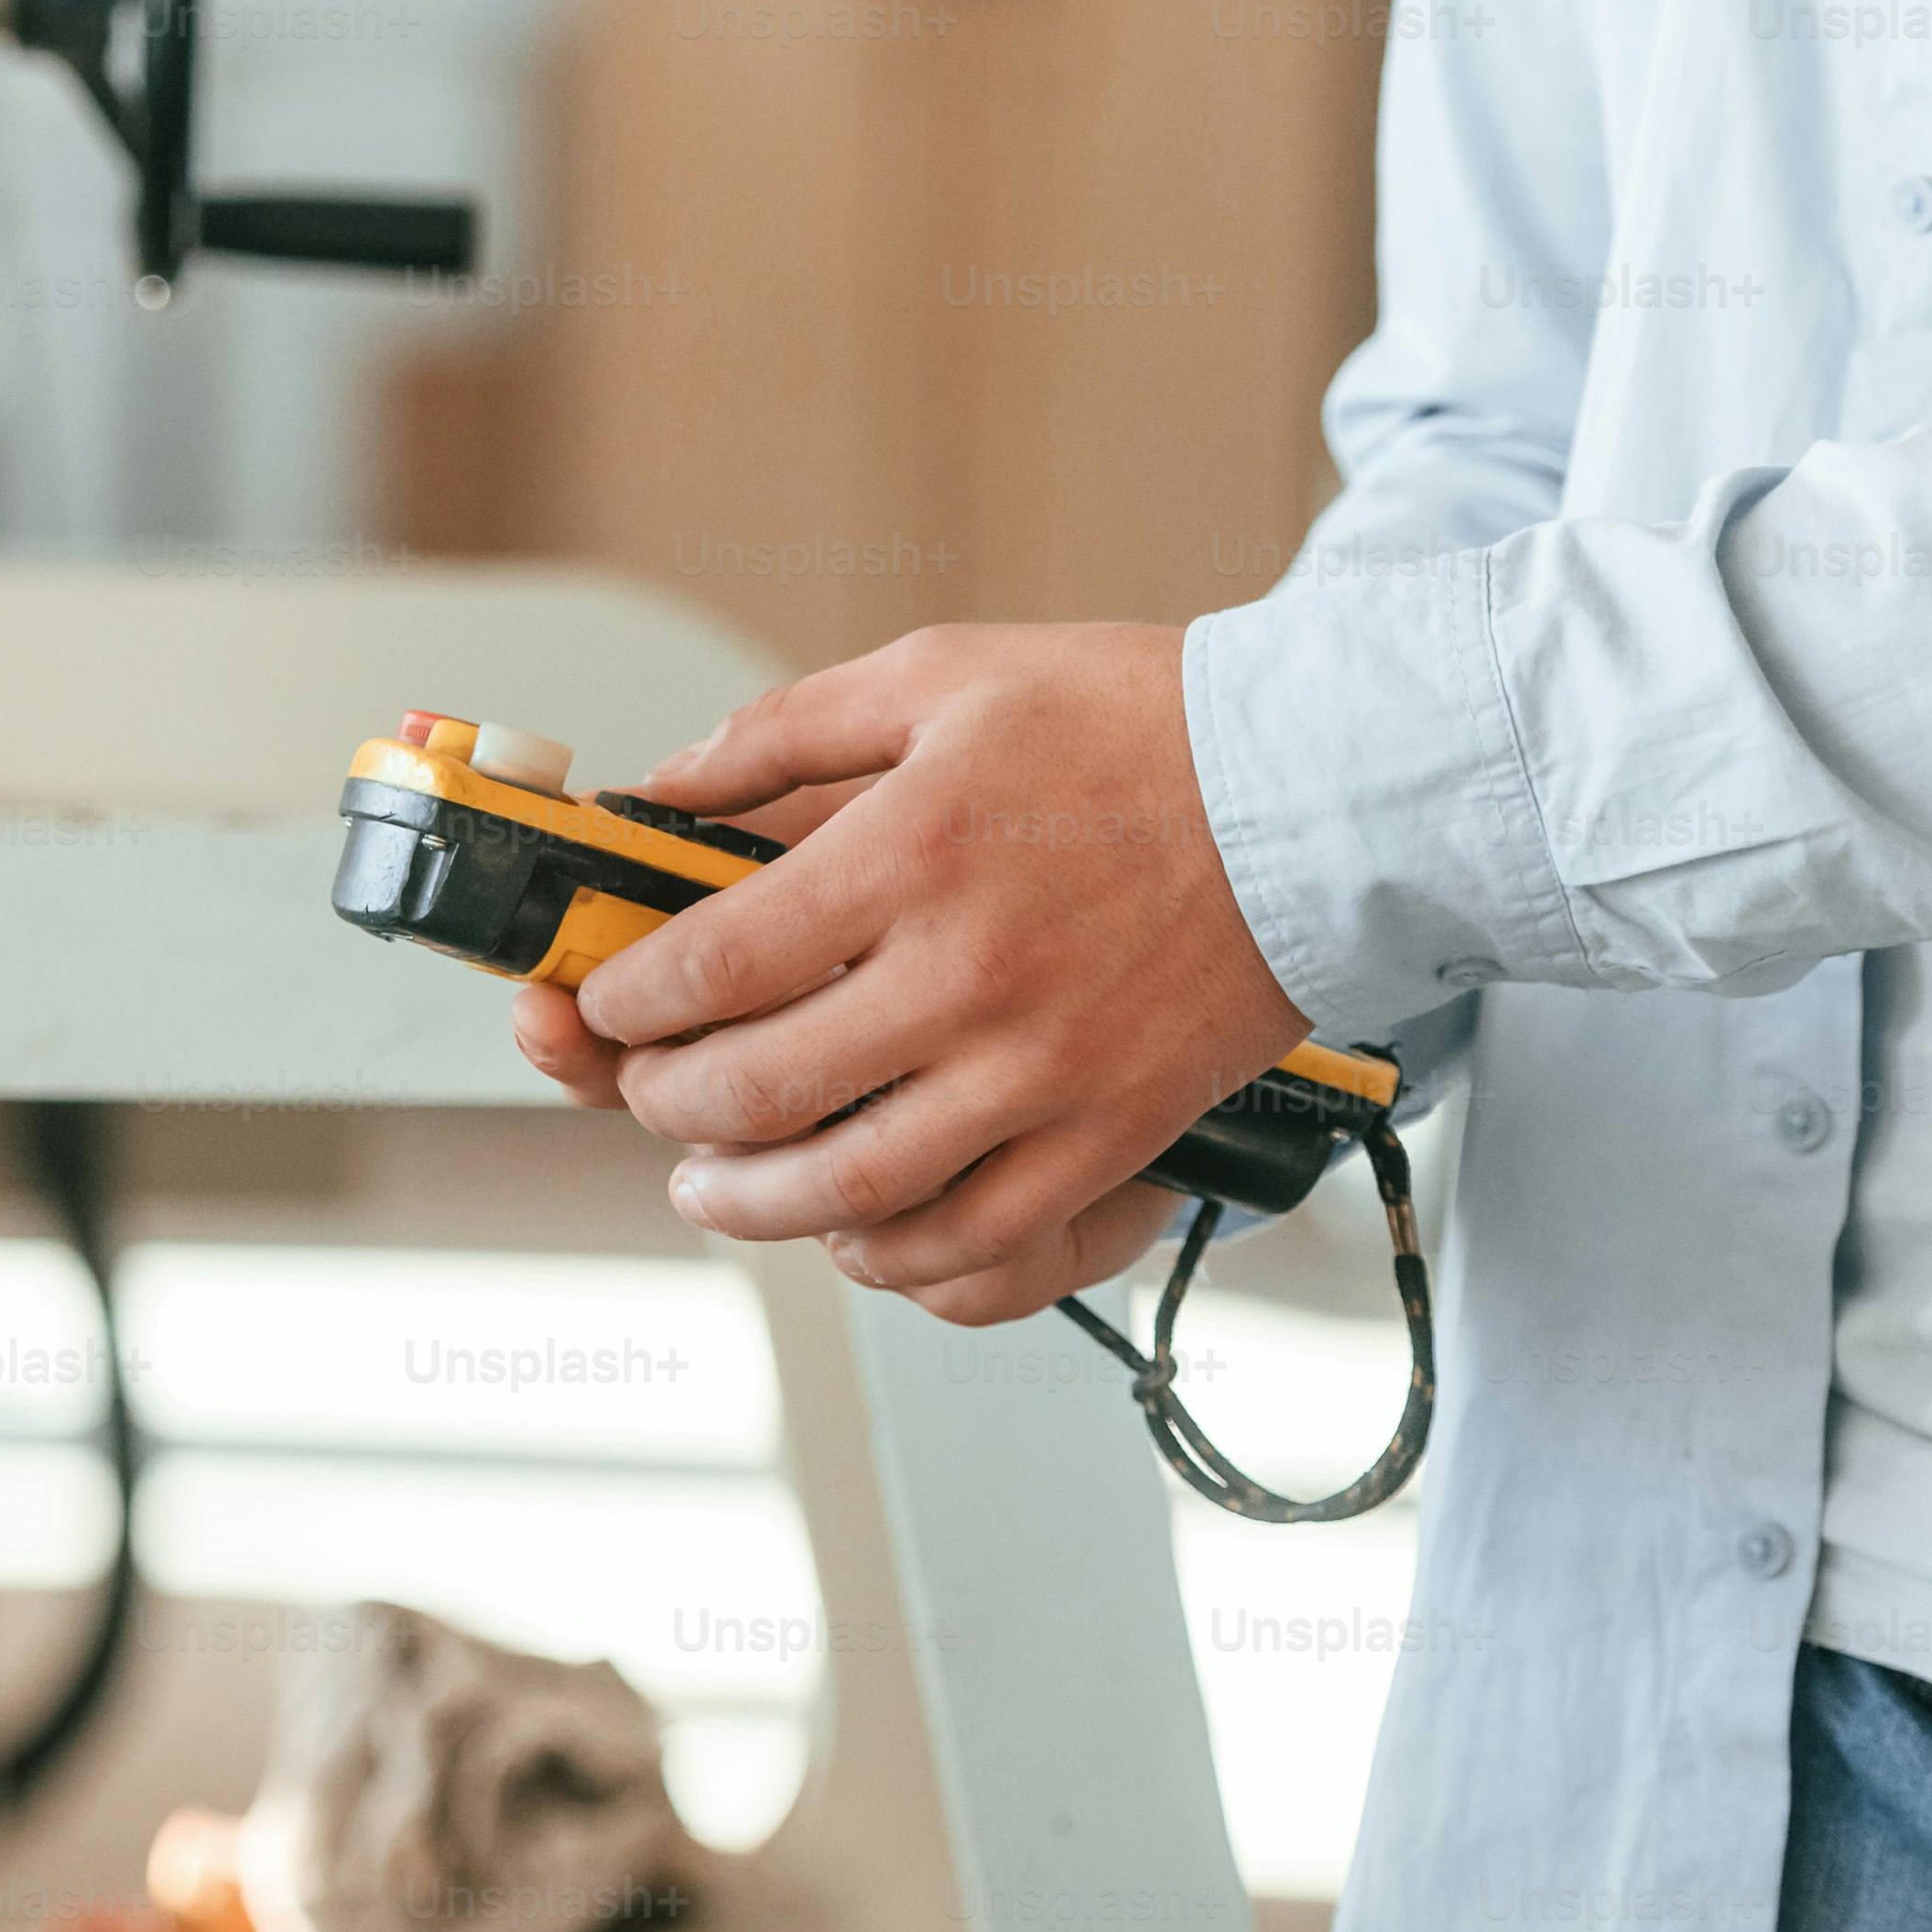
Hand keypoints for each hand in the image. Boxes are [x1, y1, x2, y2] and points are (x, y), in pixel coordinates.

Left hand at [507, 624, 1307, 1324]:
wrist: (1325, 787)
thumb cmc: (1136, 718)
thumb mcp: (943, 673)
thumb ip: (785, 730)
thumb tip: (662, 790)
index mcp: (910, 852)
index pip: (713, 965)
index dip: (627, 1002)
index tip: (606, 1002)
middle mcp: (968, 976)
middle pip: (758, 1092)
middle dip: (665, 1104)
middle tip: (646, 1091)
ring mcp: (1044, 1072)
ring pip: (851, 1193)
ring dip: (749, 1203)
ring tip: (709, 1183)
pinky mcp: (1113, 1133)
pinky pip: (980, 1242)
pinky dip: (892, 1258)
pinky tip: (849, 1234)